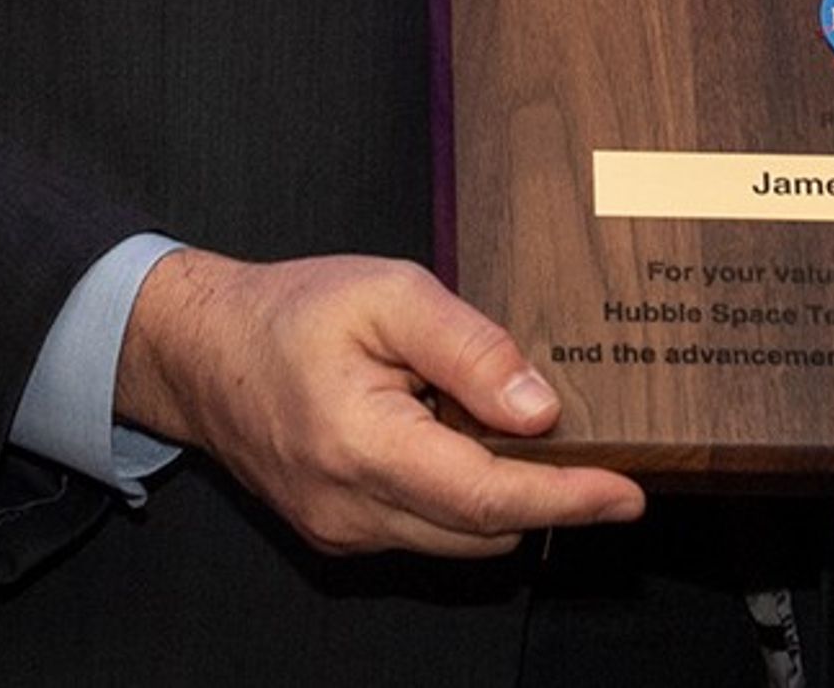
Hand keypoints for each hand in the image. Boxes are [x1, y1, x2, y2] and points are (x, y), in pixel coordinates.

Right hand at [115, 249, 643, 557]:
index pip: (488, 496)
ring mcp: (344, 531)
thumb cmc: (292, 313)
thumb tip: (540, 409)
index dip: (568, 498)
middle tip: (595, 445)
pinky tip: (459, 439)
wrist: (204, 352)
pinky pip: (426, 531)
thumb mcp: (391, 295)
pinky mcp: (341, 533)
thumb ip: (471, 350)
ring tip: (506, 424)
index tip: (629, 494)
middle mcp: (352, 510)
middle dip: (549, 496)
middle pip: (484, 529)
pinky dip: (461, 496)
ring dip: (503, 496)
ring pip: (459, 539)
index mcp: (363, 447)